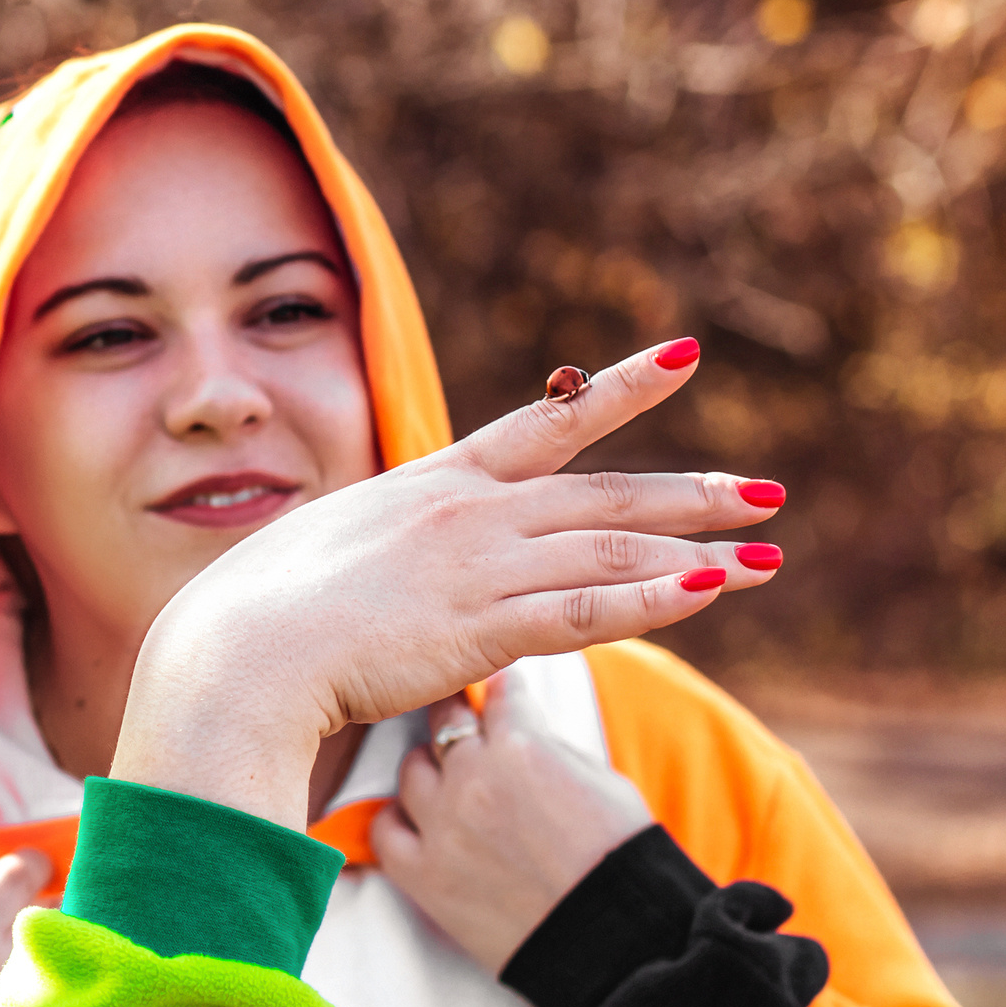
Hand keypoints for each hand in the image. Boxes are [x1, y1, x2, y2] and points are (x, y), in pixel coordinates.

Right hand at [113, 339, 781, 825]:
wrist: (237, 650)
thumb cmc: (259, 611)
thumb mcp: (327, 554)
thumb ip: (375, 551)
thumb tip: (376, 570)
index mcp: (430, 484)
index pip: (544, 422)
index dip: (620, 388)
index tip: (684, 356)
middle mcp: (467, 513)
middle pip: (602, 490)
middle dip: (692, 492)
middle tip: (767, 493)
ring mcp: (477, 566)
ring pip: (610, 547)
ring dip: (699, 552)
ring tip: (768, 558)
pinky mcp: (481, 627)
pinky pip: (586, 610)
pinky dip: (653, 599)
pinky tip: (711, 592)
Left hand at [372, 674, 655, 972]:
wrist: (618, 941)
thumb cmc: (622, 860)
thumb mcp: (600, 780)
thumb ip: (551, 746)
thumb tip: (524, 727)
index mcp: (522, 747)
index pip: (498, 696)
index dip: (499, 691)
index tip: (495, 689)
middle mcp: (472, 777)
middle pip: (444, 725)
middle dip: (456, 720)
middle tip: (461, 727)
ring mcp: (442, 826)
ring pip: (411, 772)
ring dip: (429, 772)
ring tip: (445, 783)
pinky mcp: (424, 875)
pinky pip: (386, 832)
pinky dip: (398, 824)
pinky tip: (415, 825)